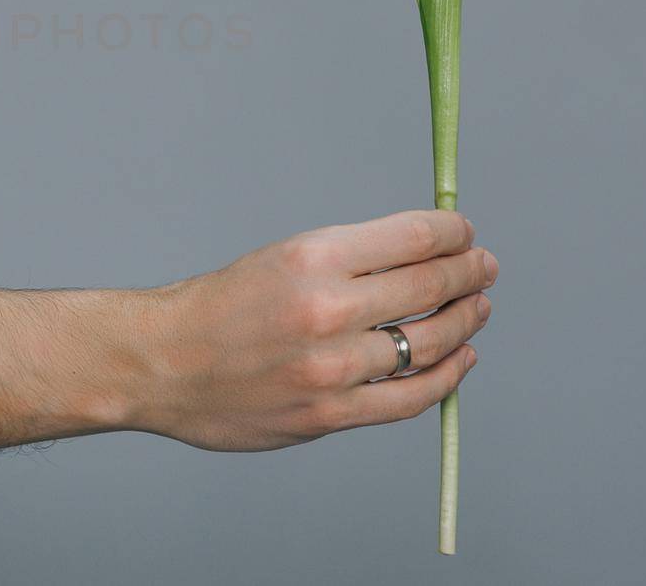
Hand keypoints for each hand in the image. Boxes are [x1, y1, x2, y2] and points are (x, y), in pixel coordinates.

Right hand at [134, 210, 495, 449]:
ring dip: (465, 322)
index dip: (453, 233)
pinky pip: (409, 397)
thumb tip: (419, 253)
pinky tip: (458, 360)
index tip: (466, 233)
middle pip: (430, 285)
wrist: (161, 363)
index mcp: (313, 257)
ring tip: (477, 310)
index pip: (414, 238)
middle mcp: (327, 309)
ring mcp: (331, 367)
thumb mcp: (280, 258)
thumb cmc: (219, 308)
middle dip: (469, 273)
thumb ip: (349, 259)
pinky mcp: (329, 413)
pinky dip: (445, 377)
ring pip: (429, 342)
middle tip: (484, 267)